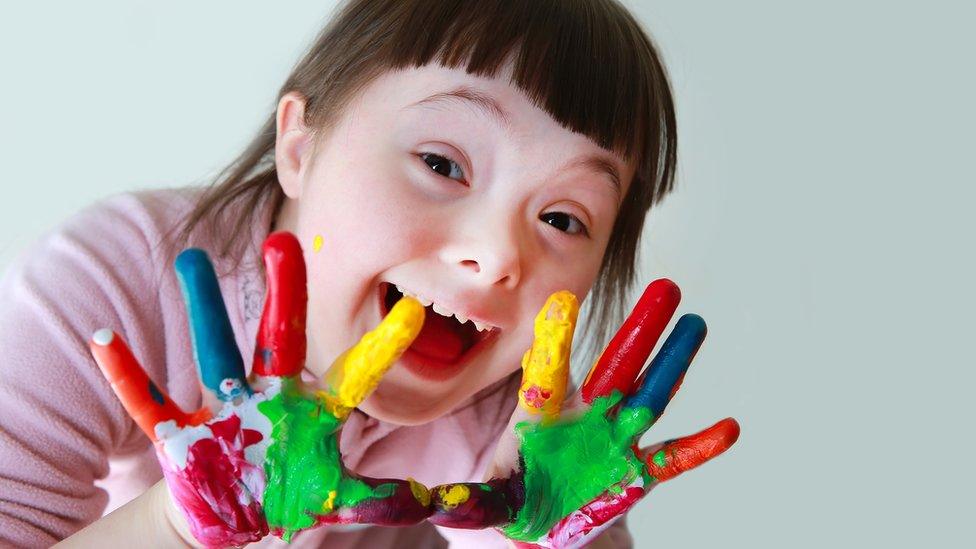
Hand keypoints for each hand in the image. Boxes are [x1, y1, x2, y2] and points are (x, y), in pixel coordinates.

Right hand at [89, 232, 432, 546]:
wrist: (234, 512)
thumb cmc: (288, 492)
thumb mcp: (338, 497)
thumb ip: (385, 496)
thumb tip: (439, 499)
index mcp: (312, 411)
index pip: (353, 374)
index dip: (380, 346)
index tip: (411, 311)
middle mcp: (271, 396)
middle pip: (279, 337)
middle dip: (283, 293)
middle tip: (285, 240)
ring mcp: (225, 409)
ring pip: (214, 350)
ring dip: (201, 306)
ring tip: (190, 257)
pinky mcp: (182, 433)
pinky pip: (150, 402)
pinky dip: (127, 375)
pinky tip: (105, 341)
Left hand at [428, 280, 739, 548]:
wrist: (543, 526)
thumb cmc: (514, 500)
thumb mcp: (488, 500)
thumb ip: (470, 500)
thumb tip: (433, 503)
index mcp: (544, 415)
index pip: (550, 371)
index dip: (556, 339)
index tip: (563, 300)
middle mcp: (586, 417)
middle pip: (617, 365)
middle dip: (641, 329)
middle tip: (668, 287)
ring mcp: (615, 440)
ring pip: (650, 394)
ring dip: (674, 364)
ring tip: (697, 326)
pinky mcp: (637, 473)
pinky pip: (672, 458)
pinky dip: (699, 446)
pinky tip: (728, 428)